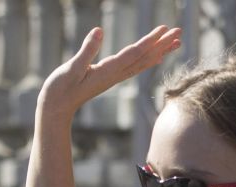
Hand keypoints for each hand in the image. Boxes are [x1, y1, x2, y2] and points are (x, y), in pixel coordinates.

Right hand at [38, 24, 180, 120]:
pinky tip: (156, 57)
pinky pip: (134, 67)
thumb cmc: (61, 88)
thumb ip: (87, 50)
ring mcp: (113, 77)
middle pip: (144, 57)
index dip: (150, 41)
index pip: (134, 53)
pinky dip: (147, 60)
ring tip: (174, 41)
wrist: (57, 107)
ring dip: (159, 51)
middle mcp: (115, 74)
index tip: (164, 30)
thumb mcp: (72, 67)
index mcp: (108, 70)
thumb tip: (99, 31)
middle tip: (179, 31)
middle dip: (162, 44)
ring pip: (142, 62)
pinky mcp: (109, 77)